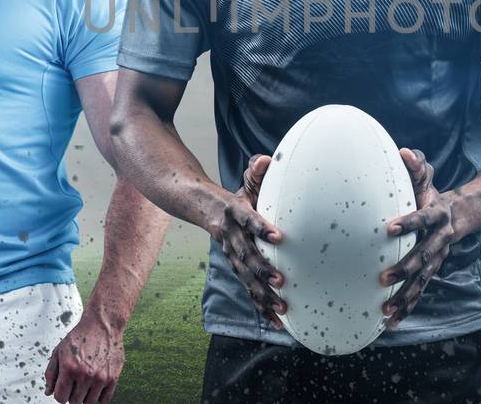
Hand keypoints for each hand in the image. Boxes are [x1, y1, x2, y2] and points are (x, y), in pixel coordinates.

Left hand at [44, 313, 124, 403]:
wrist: (102, 325)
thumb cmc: (79, 337)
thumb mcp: (59, 351)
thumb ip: (51, 373)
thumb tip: (48, 392)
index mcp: (69, 368)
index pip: (60, 398)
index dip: (59, 394)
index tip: (63, 388)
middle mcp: (85, 375)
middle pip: (74, 402)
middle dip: (72, 395)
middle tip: (75, 383)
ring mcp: (100, 377)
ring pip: (88, 403)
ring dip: (85, 397)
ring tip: (85, 385)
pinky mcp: (113, 378)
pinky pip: (104, 400)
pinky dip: (98, 398)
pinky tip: (95, 388)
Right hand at [207, 154, 286, 327]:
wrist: (198, 206)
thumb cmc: (233, 197)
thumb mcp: (244, 182)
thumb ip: (256, 172)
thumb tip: (267, 160)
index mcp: (235, 212)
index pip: (249, 220)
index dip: (261, 228)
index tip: (278, 236)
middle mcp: (231, 235)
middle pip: (246, 255)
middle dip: (263, 270)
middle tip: (281, 282)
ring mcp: (231, 253)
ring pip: (246, 277)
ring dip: (263, 294)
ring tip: (282, 308)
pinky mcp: (236, 266)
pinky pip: (248, 289)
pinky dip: (261, 306)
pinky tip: (276, 321)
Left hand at [379, 148, 457, 327]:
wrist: (464, 214)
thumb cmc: (435, 194)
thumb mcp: (427, 178)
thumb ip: (416, 165)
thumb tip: (404, 152)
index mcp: (438, 215)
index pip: (423, 219)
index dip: (408, 222)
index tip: (388, 227)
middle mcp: (440, 239)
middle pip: (423, 256)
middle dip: (404, 268)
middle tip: (383, 278)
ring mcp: (437, 258)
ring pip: (422, 280)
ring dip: (405, 296)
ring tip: (387, 310)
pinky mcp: (430, 270)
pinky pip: (419, 291)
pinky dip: (406, 306)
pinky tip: (391, 322)